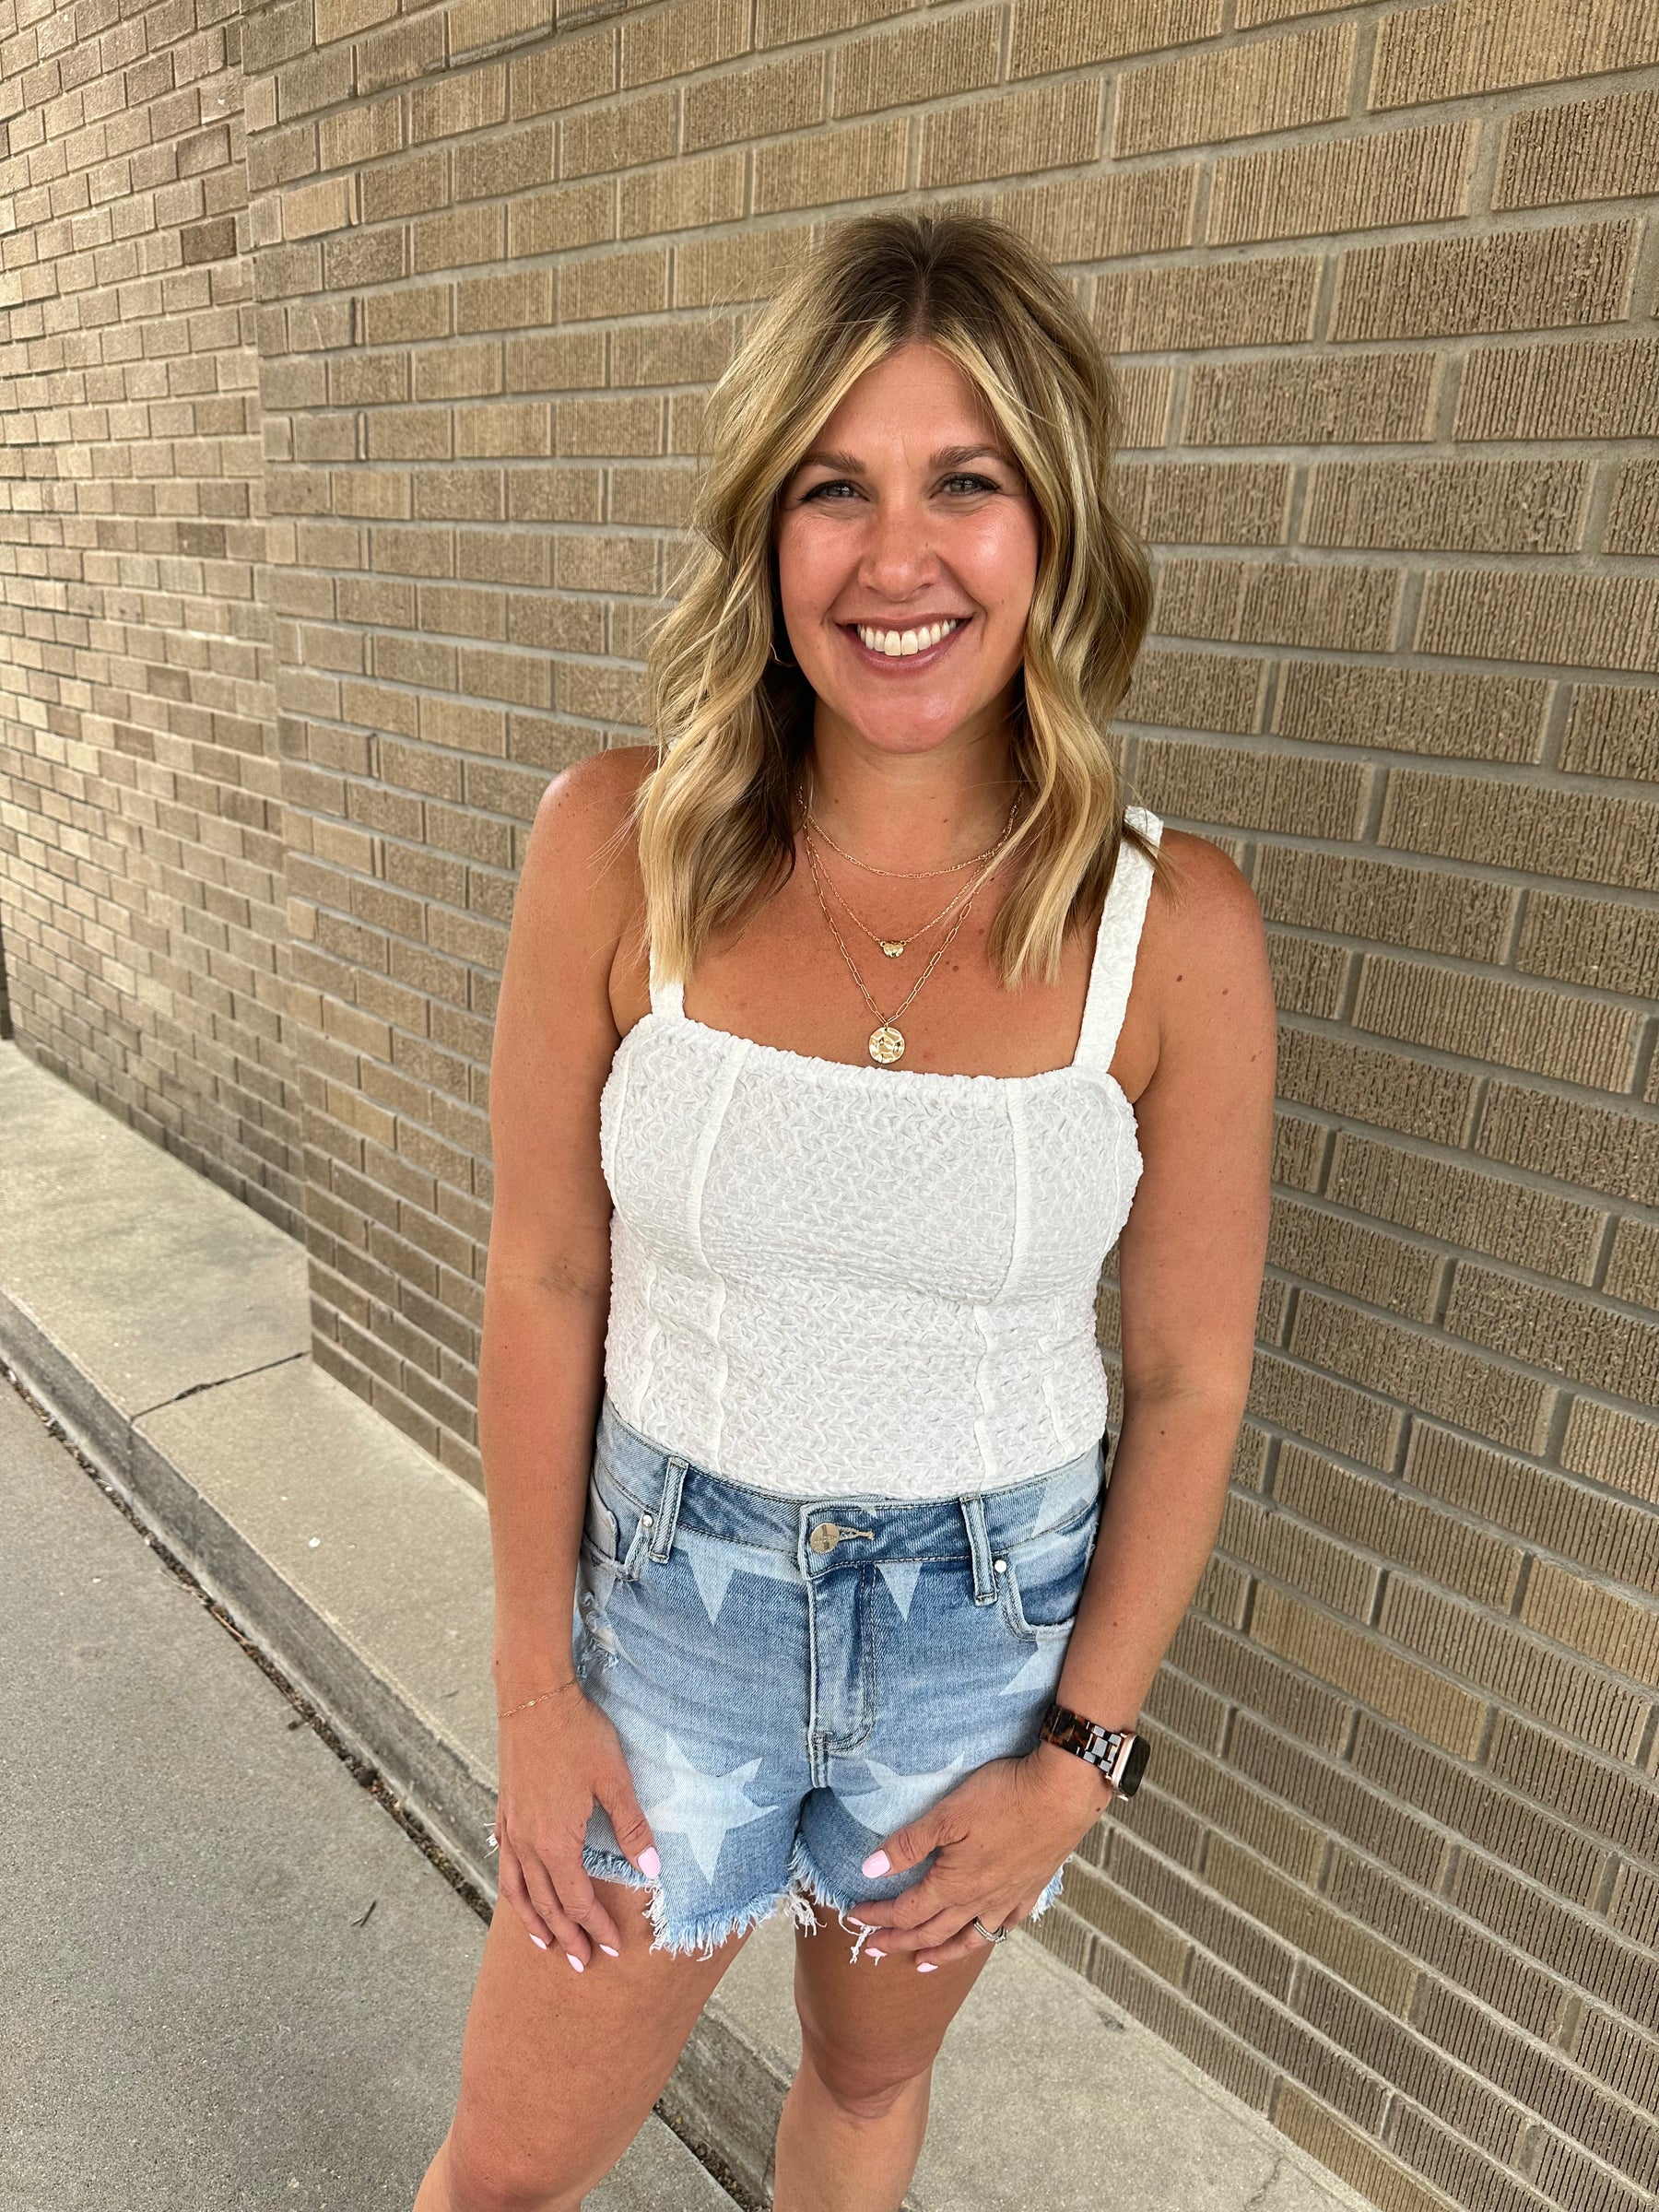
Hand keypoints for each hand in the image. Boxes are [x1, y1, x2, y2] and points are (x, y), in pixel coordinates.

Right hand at [492, 1678, 659, 1971]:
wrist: (534, 1698)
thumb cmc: (578, 1735)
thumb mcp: (615, 1780)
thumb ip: (633, 1828)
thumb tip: (653, 1870)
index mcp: (556, 1842)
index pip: (577, 1900)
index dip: (595, 1927)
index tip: (612, 1950)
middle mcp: (527, 1843)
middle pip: (547, 1904)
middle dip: (566, 1937)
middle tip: (582, 1964)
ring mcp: (511, 1829)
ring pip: (520, 1890)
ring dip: (534, 1921)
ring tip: (544, 1943)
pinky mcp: (505, 1812)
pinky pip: (506, 1864)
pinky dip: (513, 1888)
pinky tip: (519, 1891)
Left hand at [849, 1743, 1112, 1969]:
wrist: (1062, 1794)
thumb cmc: (1003, 1797)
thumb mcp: (947, 1814)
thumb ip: (909, 1844)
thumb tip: (869, 1870)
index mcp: (955, 1884)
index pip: (907, 1910)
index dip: (879, 1917)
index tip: (855, 1920)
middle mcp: (980, 1900)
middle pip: (933, 1930)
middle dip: (899, 1941)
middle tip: (874, 1951)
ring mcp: (1008, 1898)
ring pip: (969, 1938)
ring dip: (942, 1953)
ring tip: (923, 1964)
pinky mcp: (1031, 1888)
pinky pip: (1005, 1925)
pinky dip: (988, 1936)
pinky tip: (984, 1934)